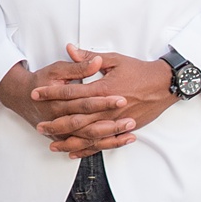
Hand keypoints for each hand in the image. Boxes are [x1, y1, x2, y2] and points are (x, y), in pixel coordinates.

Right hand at [0, 58, 130, 154]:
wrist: (20, 96)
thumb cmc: (41, 80)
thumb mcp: (58, 69)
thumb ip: (79, 66)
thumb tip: (96, 60)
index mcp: (58, 100)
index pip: (85, 101)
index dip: (103, 101)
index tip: (121, 98)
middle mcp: (59, 119)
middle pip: (88, 124)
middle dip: (111, 123)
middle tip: (131, 119)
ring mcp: (61, 132)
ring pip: (89, 139)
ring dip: (110, 137)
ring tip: (130, 132)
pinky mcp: (64, 139)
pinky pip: (85, 146)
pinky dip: (103, 145)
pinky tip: (120, 141)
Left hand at [31, 44, 173, 156]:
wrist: (164, 85)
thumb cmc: (139, 70)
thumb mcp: (114, 59)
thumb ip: (89, 57)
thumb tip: (69, 49)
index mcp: (103, 88)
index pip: (71, 92)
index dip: (52, 93)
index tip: (36, 93)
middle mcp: (107, 108)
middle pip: (76, 118)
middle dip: (56, 122)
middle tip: (39, 125)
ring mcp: (115, 121)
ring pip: (87, 135)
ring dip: (68, 140)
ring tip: (52, 143)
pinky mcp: (122, 129)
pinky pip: (102, 143)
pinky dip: (87, 149)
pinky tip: (74, 152)